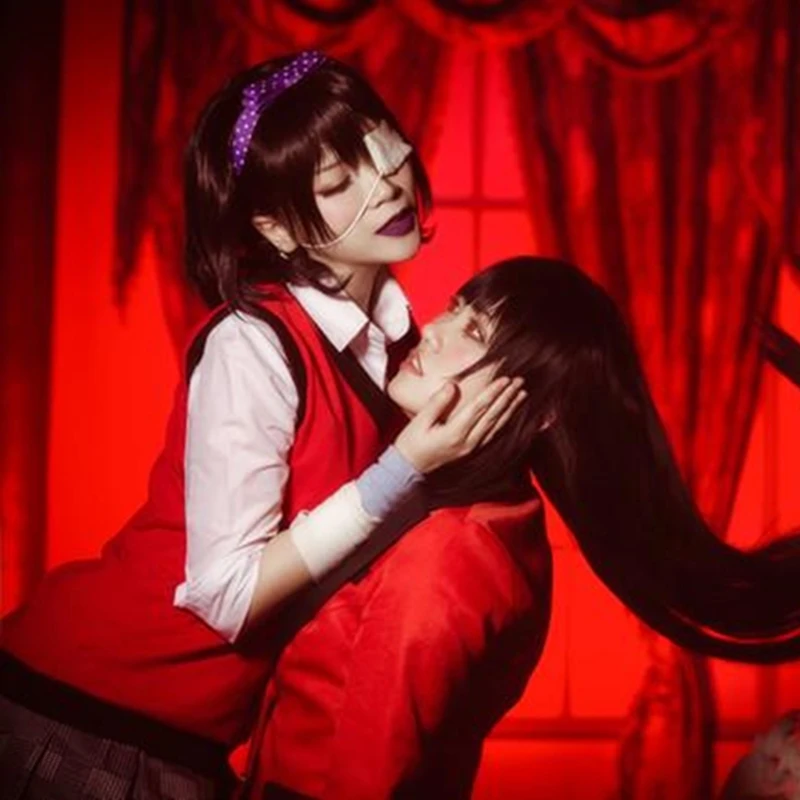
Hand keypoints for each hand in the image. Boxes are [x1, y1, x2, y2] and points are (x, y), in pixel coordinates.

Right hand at [394, 377, 525, 473]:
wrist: (408, 470)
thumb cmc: (411, 443)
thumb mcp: (420, 421)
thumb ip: (437, 402)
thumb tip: (453, 385)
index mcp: (455, 433)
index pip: (479, 408)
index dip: (493, 392)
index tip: (505, 378)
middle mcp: (468, 442)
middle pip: (492, 416)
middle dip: (507, 397)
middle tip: (519, 381)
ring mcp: (471, 448)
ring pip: (496, 426)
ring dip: (510, 409)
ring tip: (521, 395)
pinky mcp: (471, 451)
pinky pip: (492, 435)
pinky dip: (504, 422)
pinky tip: (510, 414)